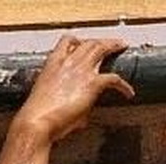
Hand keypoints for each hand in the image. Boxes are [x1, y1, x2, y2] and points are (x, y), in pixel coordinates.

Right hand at [16, 35, 134, 141]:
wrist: (37, 121)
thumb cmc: (39, 116)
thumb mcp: (49, 100)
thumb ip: (66, 98)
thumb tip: (80, 112)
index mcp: (53, 63)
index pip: (67, 42)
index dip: (78, 42)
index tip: (85, 44)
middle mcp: (68, 62)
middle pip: (88, 43)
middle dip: (102, 41)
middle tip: (112, 44)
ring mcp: (80, 71)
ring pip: (101, 49)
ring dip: (113, 46)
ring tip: (122, 48)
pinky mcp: (92, 84)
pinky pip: (114, 79)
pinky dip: (124, 86)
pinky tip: (128, 93)